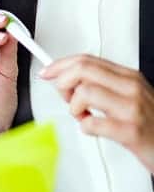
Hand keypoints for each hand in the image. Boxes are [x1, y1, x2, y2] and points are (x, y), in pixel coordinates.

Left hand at [41, 54, 153, 172]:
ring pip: (85, 92)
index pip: (87, 60)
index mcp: (128, 77)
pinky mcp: (131, 132)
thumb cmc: (150, 124)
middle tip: (65, 96)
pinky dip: (85, 127)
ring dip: (75, 107)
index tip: (47, 72)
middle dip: (63, 81)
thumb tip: (71, 80)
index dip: (61, 64)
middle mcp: (131, 88)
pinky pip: (93, 123)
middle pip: (83, 69)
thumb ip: (104, 85)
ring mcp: (131, 109)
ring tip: (83, 116)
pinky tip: (92, 129)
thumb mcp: (130, 96)